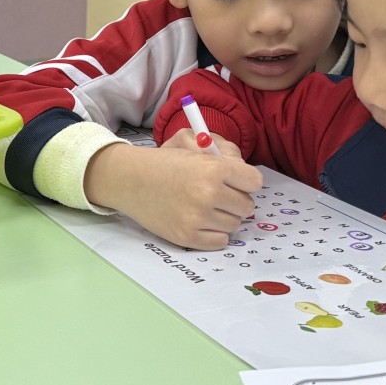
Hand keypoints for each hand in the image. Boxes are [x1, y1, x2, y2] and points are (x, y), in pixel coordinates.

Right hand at [84, 134, 260, 250]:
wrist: (130, 180)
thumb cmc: (164, 161)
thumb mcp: (192, 142)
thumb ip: (224, 152)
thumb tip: (246, 173)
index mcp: (214, 168)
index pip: (255, 182)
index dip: (245, 180)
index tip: (235, 181)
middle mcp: (208, 194)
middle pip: (247, 206)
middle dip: (236, 199)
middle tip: (219, 194)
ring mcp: (198, 218)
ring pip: (235, 225)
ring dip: (224, 217)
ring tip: (206, 207)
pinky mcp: (187, 236)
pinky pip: (220, 241)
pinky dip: (214, 233)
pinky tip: (201, 220)